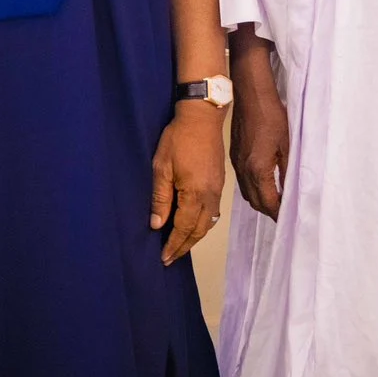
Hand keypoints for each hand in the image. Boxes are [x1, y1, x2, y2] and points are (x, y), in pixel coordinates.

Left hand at [150, 106, 225, 264]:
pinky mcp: (220, 182)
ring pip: (209, 222)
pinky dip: (203, 224)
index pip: (184, 227)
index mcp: (196, 193)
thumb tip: (157, 225)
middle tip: (171, 258)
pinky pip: (213, 211)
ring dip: (195, 236)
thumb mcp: (161, 168)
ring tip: (181, 245)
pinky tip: (194, 224)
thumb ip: (161, 198)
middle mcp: (211, 195)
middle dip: (185, 246)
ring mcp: (218, 189)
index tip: (164, 258)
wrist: (203, 117)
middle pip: (200, 229)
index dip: (174, 244)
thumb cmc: (178, 140)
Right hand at [229, 43, 288, 221]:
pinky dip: (254, 189)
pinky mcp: (234, 157)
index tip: (290, 220)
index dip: (279, 213)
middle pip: (255, 202)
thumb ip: (288, 170)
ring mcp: (236, 164)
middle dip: (270, 210)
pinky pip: (243, 182)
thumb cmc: (272, 116)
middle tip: (285, 214)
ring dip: (261, 201)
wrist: (250, 95)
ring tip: (277, 202)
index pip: (268, 202)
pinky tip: (265, 185)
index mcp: (257, 169)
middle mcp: (244, 171)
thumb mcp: (287, 144)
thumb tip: (292, 192)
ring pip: (248, 193)